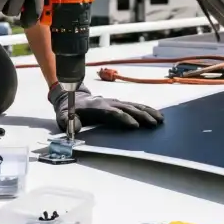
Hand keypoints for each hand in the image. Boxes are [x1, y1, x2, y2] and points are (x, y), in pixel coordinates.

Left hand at [49, 83, 163, 132]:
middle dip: (142, 115)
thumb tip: (76, 129)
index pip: (113, 113)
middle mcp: (108, 102)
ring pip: (134, 105)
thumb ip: (69, 122)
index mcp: (97, 107)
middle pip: (128, 108)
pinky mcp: (118, 103)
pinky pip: (134, 105)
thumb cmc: (69, 109)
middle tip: (155, 123)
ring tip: (160, 119)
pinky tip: (155, 114)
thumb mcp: (63, 116)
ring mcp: (114, 101)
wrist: (71, 95)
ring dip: (148, 112)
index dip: (124, 118)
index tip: (135, 125)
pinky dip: (146, 109)